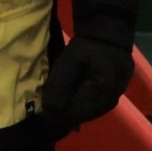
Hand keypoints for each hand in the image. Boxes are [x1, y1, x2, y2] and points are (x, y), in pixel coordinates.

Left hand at [43, 0, 138, 136]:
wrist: (109, 33)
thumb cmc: (89, 45)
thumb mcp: (69, 60)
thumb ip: (59, 86)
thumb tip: (50, 110)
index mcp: (101, 95)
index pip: (71, 115)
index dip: (53, 112)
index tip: (40, 103)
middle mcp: (109, 103)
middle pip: (78, 117)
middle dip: (61, 110)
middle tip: (47, 97)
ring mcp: (112, 102)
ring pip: (83, 114)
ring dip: (68, 106)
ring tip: (57, 93)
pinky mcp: (110, 98)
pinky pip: (90, 108)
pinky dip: (77, 102)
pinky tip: (69, 93)